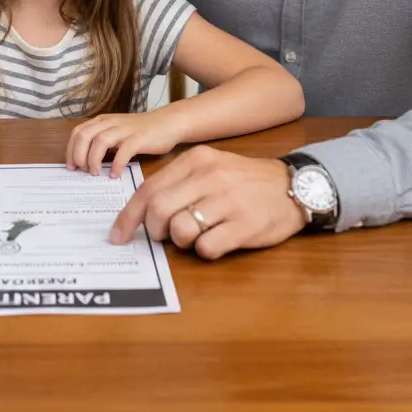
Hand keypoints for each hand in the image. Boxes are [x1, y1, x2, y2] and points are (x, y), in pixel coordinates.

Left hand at [66, 109, 185, 178]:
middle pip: (84, 136)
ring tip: (95, 174)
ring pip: (100, 141)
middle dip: (78, 155)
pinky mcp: (139, 138)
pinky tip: (115, 175)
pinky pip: (123, 151)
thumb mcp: (116, 132)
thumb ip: (102, 141)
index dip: (71, 150)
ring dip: (93, 159)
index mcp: (103, 121)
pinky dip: (116, 164)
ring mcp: (125, 130)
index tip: (71, 166)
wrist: (167, 123)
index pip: (78, 132)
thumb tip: (85, 161)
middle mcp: (110, 123)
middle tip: (81, 171)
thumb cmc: (141, 131)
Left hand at [109, 146, 306, 260]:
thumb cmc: (244, 180)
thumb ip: (179, 183)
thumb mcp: (210, 167)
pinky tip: (217, 240)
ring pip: (180, 230)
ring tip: (196, 235)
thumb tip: (144, 211)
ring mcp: (227, 201)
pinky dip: (205, 250)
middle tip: (163, 237)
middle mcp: (209, 177)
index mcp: (195, 161)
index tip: (118, 234)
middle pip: (159, 210)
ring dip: (180, 242)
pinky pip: (207, 247)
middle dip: (153, 230)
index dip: (129, 215)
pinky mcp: (244, 226)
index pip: (149, 189)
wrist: (293, 185)